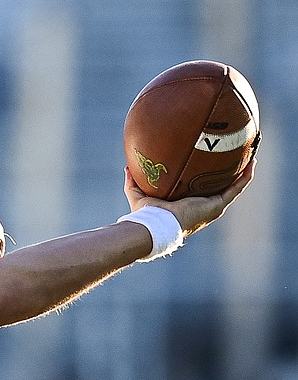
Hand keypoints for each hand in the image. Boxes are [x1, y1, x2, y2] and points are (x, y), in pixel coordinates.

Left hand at [123, 158, 255, 236]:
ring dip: (243, 172)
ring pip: (233, 187)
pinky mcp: (217, 206)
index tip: (214, 162)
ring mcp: (212, 207)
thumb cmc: (146, 214)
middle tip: (236, 155)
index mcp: (189, 204)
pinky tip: (251, 163)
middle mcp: (204, 206)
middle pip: (221, 187)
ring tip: (250, 155)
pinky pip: (236, 188)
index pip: (202, 189)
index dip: (209, 177)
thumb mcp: (138, 193)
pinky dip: (245, 176)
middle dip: (229, 172)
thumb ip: (134, 181)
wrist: (155, 225)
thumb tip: (128, 167)